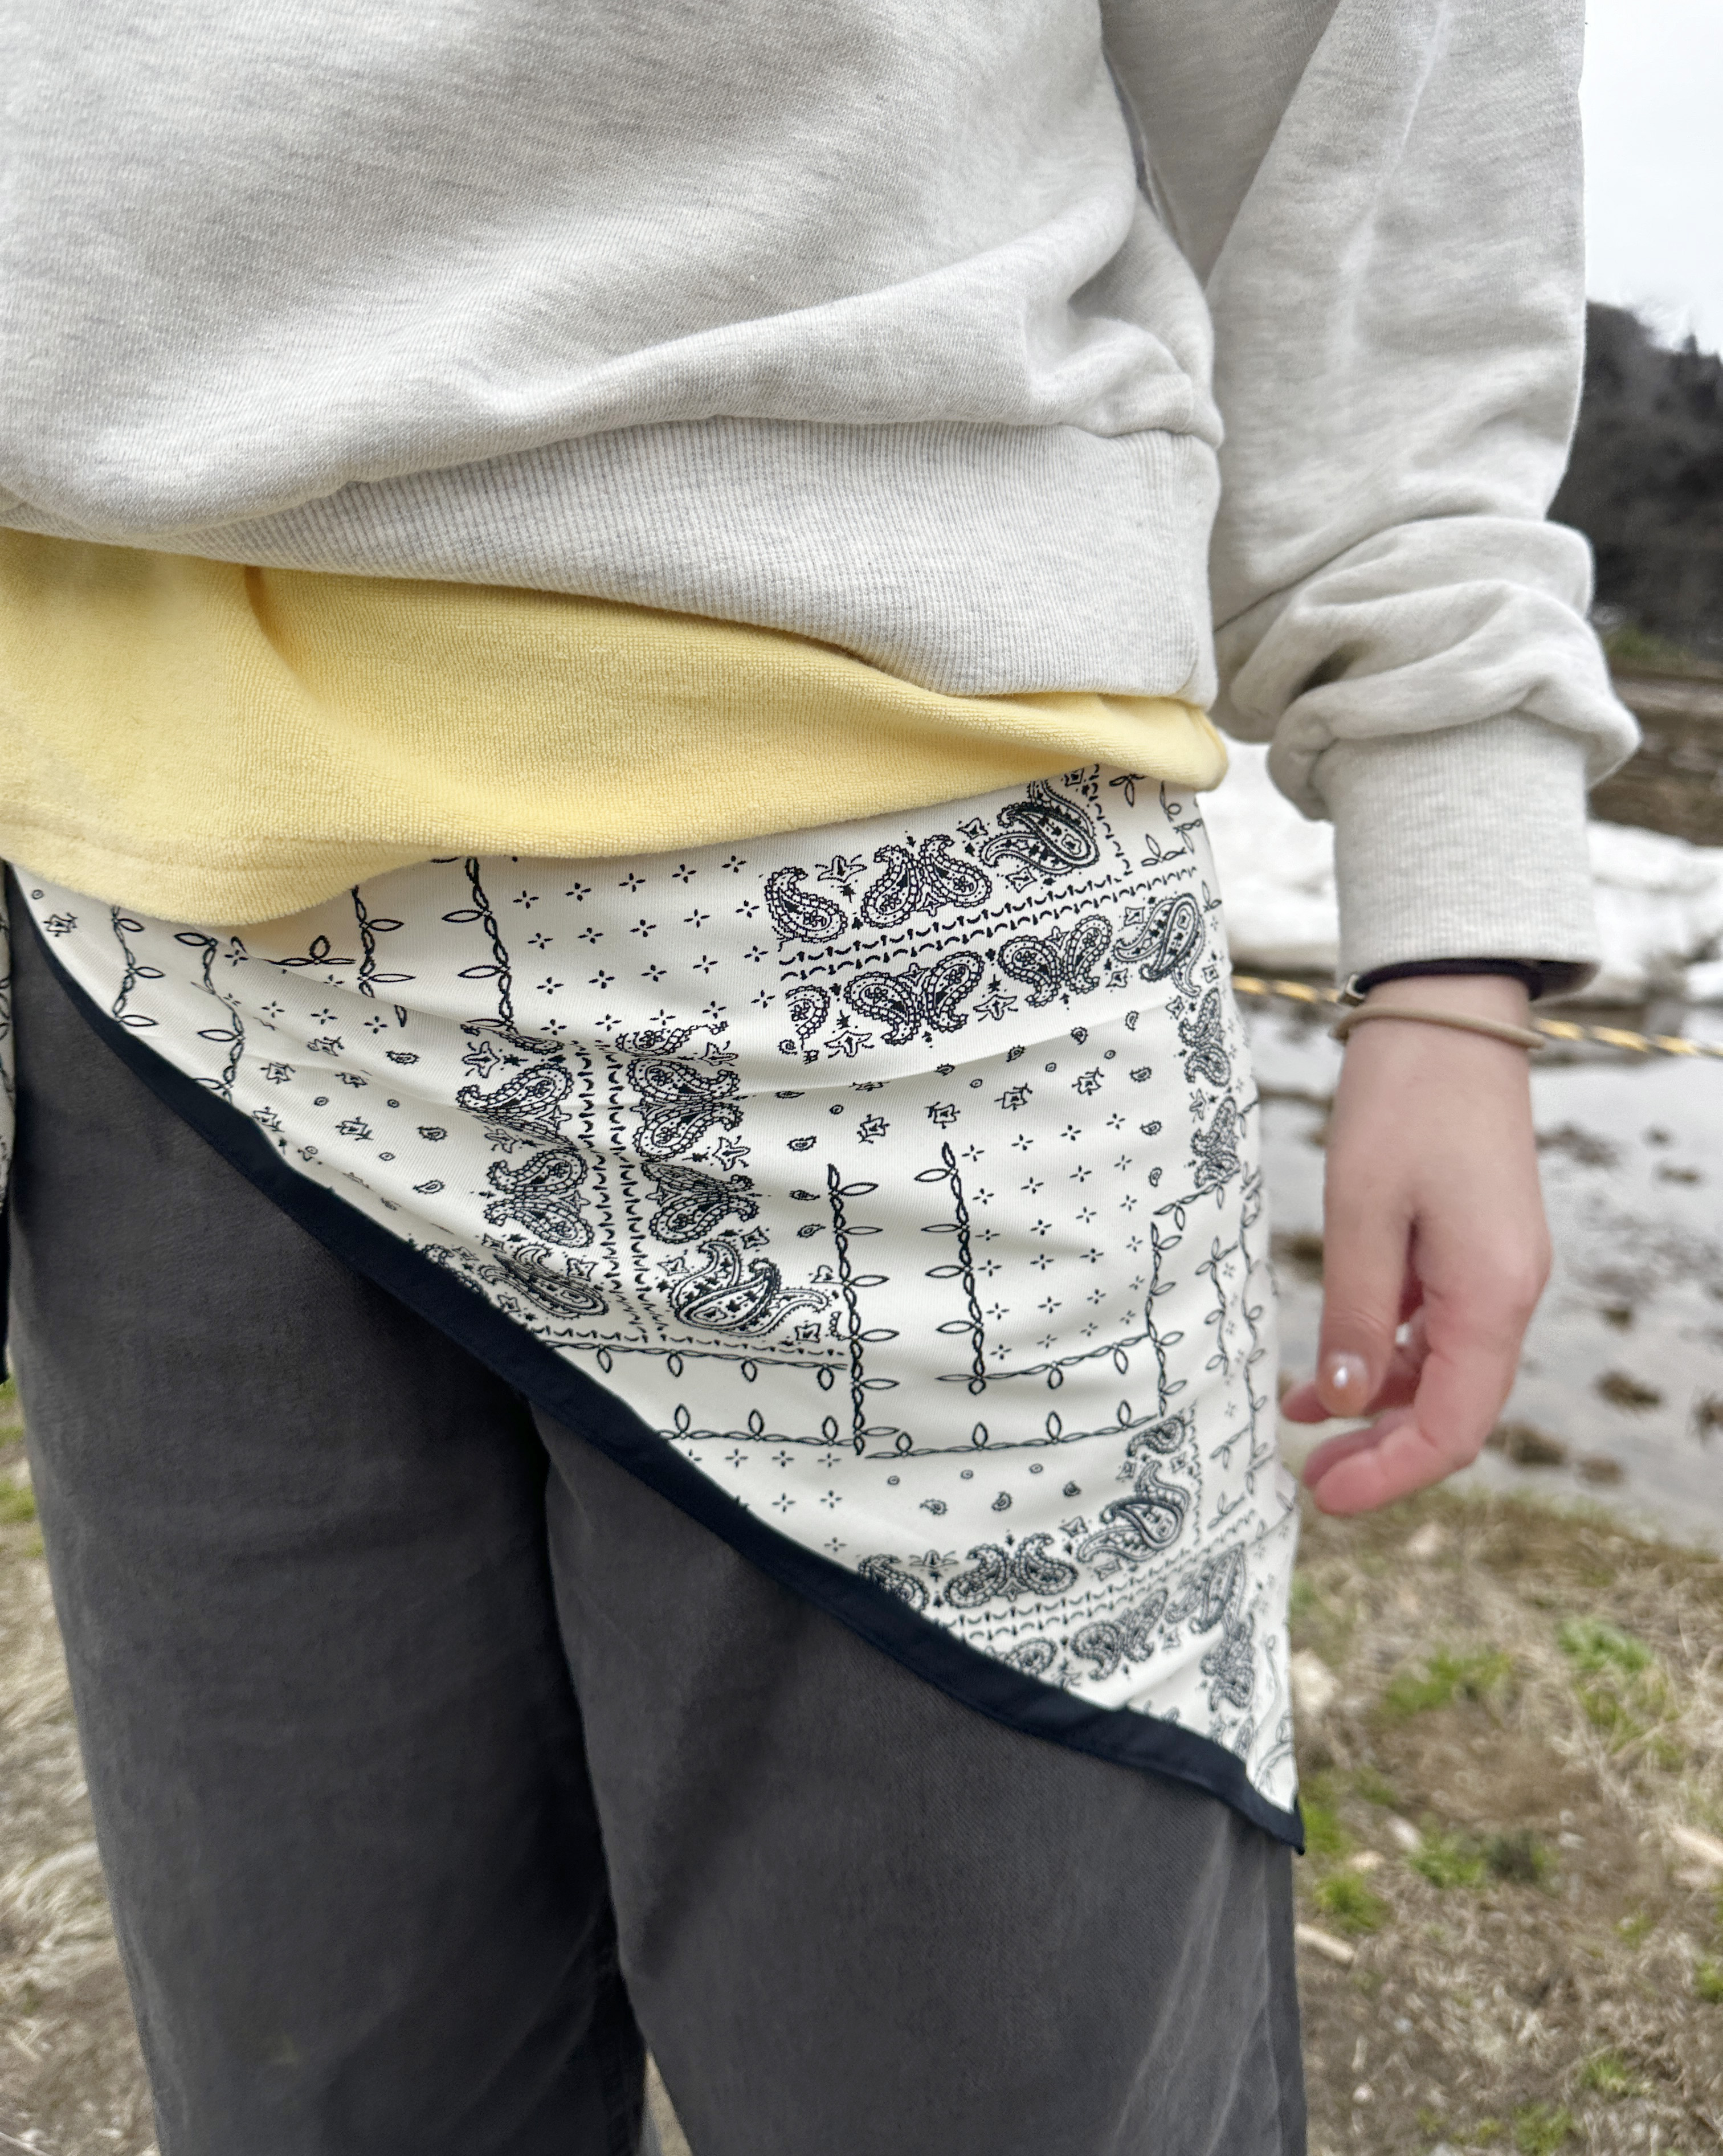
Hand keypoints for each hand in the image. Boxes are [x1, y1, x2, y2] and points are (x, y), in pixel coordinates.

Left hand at [1280, 974, 1550, 1514]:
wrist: (1448, 1019)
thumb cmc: (1405, 1104)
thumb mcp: (1361, 1212)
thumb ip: (1353, 1311)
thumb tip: (1339, 1402)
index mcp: (1492, 1295)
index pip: (1454, 1426)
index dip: (1392, 1473)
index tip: (1324, 1495)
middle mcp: (1506, 1294)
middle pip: (1453, 1410)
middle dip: (1382, 1451)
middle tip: (1309, 1478)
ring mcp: (1493, 1272)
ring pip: (1439, 1371)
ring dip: (1374, 1403)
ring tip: (1298, 1421)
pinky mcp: (1471, 1249)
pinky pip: (1433, 1327)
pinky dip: (1381, 1352)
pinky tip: (1327, 1366)